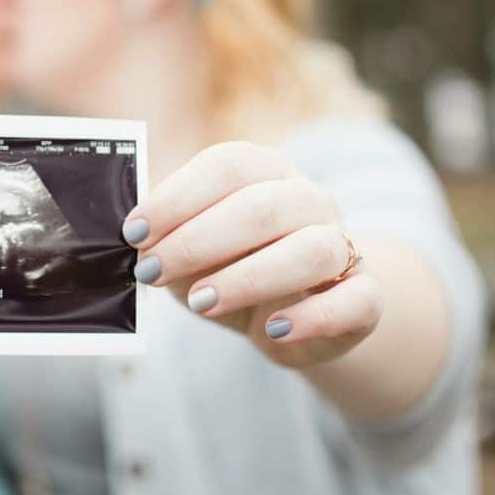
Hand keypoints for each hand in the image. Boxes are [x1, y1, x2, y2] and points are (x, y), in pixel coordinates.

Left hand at [122, 141, 382, 368]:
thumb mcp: (193, 250)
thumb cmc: (232, 269)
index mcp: (266, 172)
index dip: (177, 197)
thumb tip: (129, 237)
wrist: (295, 316)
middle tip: (151, 272)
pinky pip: (353, 300)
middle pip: (262, 207)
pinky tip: (272, 328)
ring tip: (200, 302)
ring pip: (310, 251)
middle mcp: (309, 200)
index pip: (228, 165)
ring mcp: (343, 246)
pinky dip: (312, 317)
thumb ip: (166, 237)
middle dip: (197, 241)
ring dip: (248, 278)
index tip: (134, 233)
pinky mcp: (365, 298)